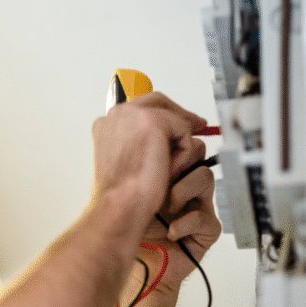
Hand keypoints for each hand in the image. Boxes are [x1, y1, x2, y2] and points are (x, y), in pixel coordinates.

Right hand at [91, 92, 208, 237]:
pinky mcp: (153, 121)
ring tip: (175, 166)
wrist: (119, 205)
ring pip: (173, 116)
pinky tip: (170, 169)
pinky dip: (184, 152)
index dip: (163, 115)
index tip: (179, 124)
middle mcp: (117, 114)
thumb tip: (162, 138)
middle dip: (180, 115)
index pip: (139, 108)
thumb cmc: (121, 194)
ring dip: (180, 140)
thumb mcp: (126, 162)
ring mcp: (133, 114)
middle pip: (157, 101)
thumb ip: (137, 143)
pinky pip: (184, 130)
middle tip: (199, 125)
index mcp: (106, 124)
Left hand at [138, 151, 221, 294]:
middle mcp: (183, 183)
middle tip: (160, 177)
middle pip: (197, 152)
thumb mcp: (130, 182)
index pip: (180, 140)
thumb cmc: (131, 225)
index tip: (161, 148)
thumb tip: (143, 130)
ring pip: (205, 176)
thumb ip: (141, 156)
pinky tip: (170, 230)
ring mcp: (197, 205)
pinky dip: (183, 223)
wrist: (134, 261)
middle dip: (177, 162)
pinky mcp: (206, 229)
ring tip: (164, 208)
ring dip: (180, 191)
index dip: (173, 141)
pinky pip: (205, 216)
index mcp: (166, 169)